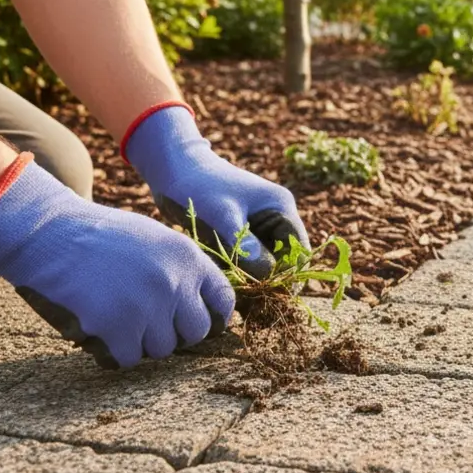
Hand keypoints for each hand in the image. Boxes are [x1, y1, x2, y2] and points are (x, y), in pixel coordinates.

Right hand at [0, 153, 235, 369]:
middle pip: (195, 332)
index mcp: (187, 257)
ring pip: (160, 349)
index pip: (222, 300)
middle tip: (146, 324)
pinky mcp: (117, 329)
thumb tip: (204, 307)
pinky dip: (111, 351)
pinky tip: (97, 329)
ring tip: (114, 316)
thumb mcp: (154, 239)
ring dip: (139, 341)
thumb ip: (181, 270)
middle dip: (174, 333)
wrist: (48, 234)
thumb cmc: (98, 237)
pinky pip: (127, 359)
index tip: (197, 323)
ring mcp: (147, 307)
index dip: (213, 317)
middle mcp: (174, 283)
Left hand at [123, 103, 307, 279]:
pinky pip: (249, 260)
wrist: (173, 170)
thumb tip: (267, 274)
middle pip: (284, 260)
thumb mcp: (221, 216)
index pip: (299, 251)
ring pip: (266, 263)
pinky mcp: (242, 234)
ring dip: (252, 279)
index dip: (288, 275)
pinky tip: (223, 281)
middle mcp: (275, 217)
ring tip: (233, 294)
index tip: (266, 294)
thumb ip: (244, 245)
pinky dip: (239, 272)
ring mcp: (259, 226)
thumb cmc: (198, 186)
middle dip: (269, 280)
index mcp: (280, 208)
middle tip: (248, 301)